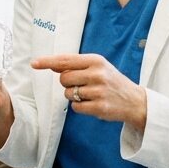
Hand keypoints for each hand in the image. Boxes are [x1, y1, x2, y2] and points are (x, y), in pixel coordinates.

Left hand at [31, 53, 146, 130]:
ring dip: (74, 96)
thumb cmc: (111, 81)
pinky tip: (92, 104)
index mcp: (96, 60)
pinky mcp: (99, 107)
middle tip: (82, 85)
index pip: (65, 60)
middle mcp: (97, 74)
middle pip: (63, 79)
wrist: (134, 101)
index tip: (34, 63)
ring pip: (68, 94)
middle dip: (67, 84)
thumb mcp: (97, 67)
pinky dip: (80, 107)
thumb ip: (75, 65)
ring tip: (91, 94)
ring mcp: (99, 91)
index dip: (47, 62)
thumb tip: (52, 64)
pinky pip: (75, 107)